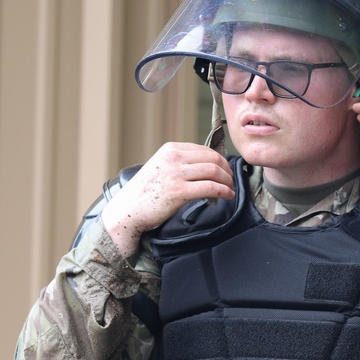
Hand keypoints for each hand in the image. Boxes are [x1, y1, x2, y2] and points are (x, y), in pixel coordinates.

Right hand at [101, 142, 234, 256]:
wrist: (127, 211)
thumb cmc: (144, 193)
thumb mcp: (160, 168)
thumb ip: (179, 164)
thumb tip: (205, 168)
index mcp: (170, 150)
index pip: (204, 149)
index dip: (219, 159)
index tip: (225, 170)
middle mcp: (173, 158)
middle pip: (212, 158)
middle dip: (226, 170)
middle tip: (231, 180)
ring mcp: (176, 173)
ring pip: (213, 171)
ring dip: (227, 181)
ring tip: (230, 189)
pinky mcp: (179, 191)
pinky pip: (210, 187)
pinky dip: (223, 191)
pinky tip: (227, 196)